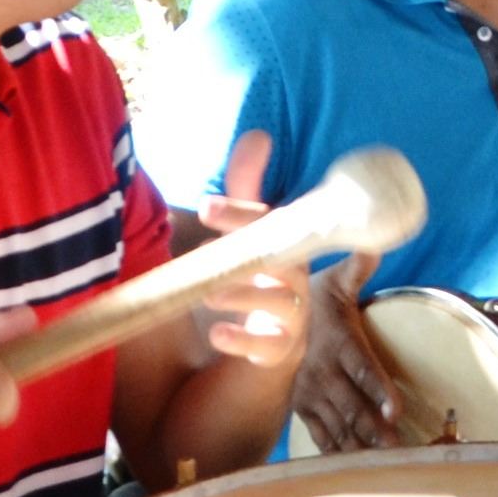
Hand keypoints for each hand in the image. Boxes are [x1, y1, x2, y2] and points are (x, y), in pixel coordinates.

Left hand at [183, 133, 309, 373]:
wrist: (251, 362)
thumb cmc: (252, 289)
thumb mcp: (244, 239)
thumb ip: (247, 191)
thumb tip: (258, 134)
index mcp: (281, 250)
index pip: (270, 226)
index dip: (241, 214)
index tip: (205, 206)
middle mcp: (292, 282)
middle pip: (284, 262)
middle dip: (250, 251)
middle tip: (209, 246)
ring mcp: (290, 320)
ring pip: (281, 304)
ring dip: (245, 295)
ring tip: (208, 292)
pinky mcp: (278, 356)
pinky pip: (272, 349)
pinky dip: (245, 342)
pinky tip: (218, 335)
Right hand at [292, 259, 399, 452]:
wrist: (267, 316)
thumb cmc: (313, 297)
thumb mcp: (334, 279)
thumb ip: (355, 268)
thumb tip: (373, 246)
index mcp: (338, 341)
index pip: (363, 366)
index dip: (378, 388)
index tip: (396, 409)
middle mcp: (323, 371)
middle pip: (353, 404)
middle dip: (375, 428)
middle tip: (399, 450)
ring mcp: (311, 393)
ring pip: (340, 424)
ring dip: (362, 445)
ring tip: (387, 465)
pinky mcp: (303, 408)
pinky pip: (322, 434)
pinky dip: (338, 452)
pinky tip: (355, 471)